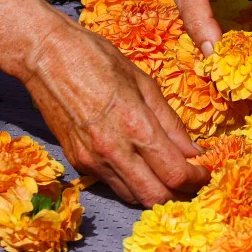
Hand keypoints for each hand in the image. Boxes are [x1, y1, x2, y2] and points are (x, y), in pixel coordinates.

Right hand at [21, 15, 208, 206]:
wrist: (44, 55)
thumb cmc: (98, 59)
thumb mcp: (145, 84)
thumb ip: (171, 123)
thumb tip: (194, 151)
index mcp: (135, 126)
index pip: (175, 173)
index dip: (197, 179)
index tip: (207, 173)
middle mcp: (113, 150)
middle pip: (156, 197)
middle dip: (181, 195)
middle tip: (194, 184)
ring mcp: (92, 160)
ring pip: (134, 197)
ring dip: (157, 194)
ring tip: (171, 179)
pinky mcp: (77, 162)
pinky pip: (113, 185)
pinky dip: (134, 184)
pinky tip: (144, 170)